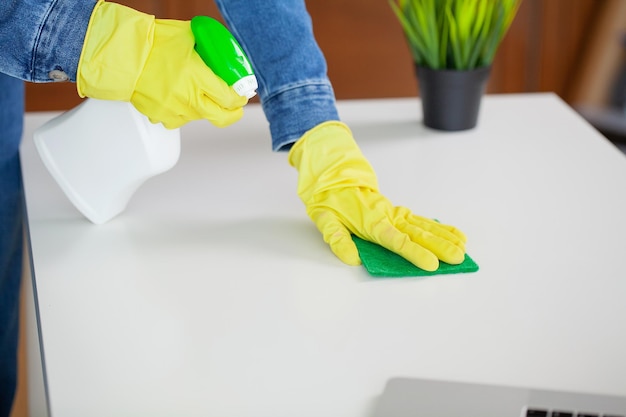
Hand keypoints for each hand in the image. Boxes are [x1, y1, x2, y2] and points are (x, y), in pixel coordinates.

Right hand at [77, 1, 246, 128]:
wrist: (123, 56)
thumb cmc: (154, 43)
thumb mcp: (188, 36)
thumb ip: (207, 47)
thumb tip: (222, 50)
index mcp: (197, 78)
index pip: (229, 97)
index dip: (239, 98)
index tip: (241, 95)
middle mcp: (188, 98)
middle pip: (221, 118)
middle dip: (232, 114)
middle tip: (235, 108)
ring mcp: (174, 110)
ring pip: (199, 117)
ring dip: (203, 108)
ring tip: (198, 94)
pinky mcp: (160, 117)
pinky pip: (178, 119)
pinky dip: (182, 111)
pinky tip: (177, 97)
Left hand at [288, 121, 466, 270]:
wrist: (334, 177)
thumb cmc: (329, 200)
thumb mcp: (324, 219)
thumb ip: (337, 239)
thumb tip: (351, 258)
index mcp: (371, 222)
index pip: (396, 241)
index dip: (414, 253)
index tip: (432, 264)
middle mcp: (388, 217)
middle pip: (418, 234)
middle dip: (440, 246)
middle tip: (458, 258)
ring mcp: (395, 213)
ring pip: (424, 226)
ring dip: (445, 237)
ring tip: (464, 248)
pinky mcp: (398, 212)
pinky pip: (422, 220)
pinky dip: (440, 226)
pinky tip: (456, 234)